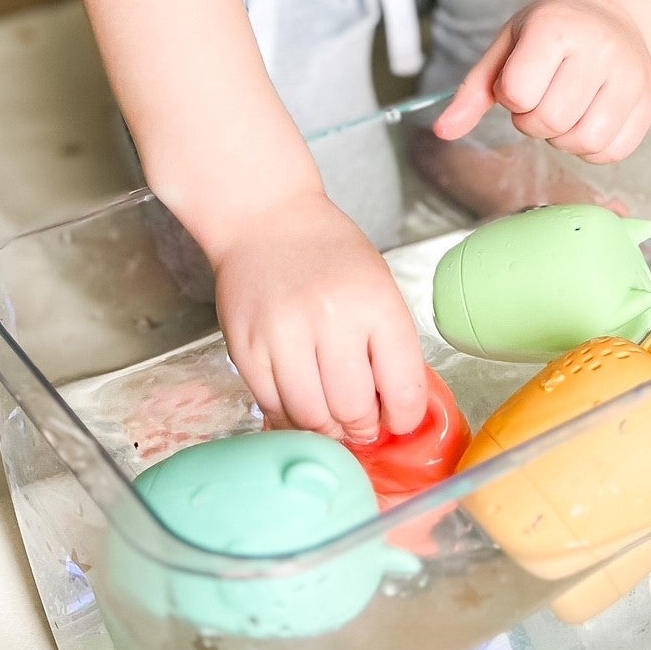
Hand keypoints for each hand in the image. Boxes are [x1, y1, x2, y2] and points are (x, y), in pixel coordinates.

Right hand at [211, 192, 428, 443]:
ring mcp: (283, 334)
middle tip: (361, 424)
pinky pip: (272, 406)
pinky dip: (290, 417)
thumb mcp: (378, 286)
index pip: (403, 388)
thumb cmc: (329, 254)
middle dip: (362, 428)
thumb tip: (395, 412)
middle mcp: (330, 318)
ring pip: (311, 417)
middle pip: (354, 410)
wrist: (266, 220)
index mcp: (376, 303)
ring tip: (330, 417)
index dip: (404, 418)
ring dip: (325, 428)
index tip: (398, 420)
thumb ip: (391, 346)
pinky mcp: (246, 348)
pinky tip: (300, 403)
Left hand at [433, 0, 650, 164]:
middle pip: (550, 121)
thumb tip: (444, 131)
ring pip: (583, 142)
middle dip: (533, 121)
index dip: (510, 96)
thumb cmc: (554, 29)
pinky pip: (611, 152)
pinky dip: (590, 148)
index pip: (518, 92)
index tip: (519, 79)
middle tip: (540, 98)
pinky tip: (586, 120)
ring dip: (561, 138)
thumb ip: (474, 90)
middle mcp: (600, 49)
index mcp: (556, 27)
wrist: (618, 15)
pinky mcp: (648, 104)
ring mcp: (631, 77)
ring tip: (563, 109)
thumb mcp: (508, 44)